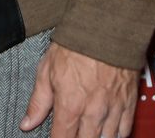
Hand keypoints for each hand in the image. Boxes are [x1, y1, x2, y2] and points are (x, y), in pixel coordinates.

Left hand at [20, 43, 138, 137]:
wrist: (107, 28)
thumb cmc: (76, 45)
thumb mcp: (47, 70)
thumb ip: (38, 101)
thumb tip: (26, 123)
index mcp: (70, 105)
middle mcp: (93, 111)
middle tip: (73, 135)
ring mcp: (112, 108)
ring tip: (88, 134)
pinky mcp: (128, 102)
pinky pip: (124, 130)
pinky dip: (116, 135)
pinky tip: (108, 133)